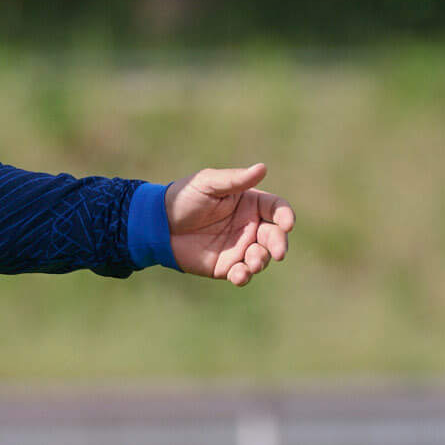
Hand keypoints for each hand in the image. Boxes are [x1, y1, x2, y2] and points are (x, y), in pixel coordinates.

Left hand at [167, 164, 294, 286]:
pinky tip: (238, 275)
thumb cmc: (183, 198)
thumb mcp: (208, 184)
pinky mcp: (227, 266)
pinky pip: (243, 274)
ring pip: (262, 257)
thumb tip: (262, 168)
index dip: (286, 216)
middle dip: (279, 244)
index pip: (277, 209)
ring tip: (252, 263)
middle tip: (278, 253)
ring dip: (262, 261)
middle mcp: (249, 226)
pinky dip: (244, 276)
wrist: (157, 224)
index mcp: (249, 203)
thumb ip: (235, 180)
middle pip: (275, 235)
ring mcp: (240, 247)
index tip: (287, 224)